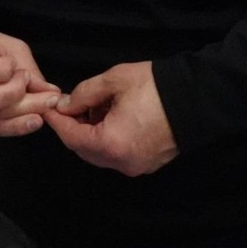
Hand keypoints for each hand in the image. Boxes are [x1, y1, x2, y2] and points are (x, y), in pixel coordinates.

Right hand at [0, 28, 61, 136]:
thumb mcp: (8, 47)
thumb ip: (27, 68)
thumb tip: (50, 92)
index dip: (3, 70)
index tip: (14, 65)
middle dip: (19, 95)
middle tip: (44, 90)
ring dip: (24, 112)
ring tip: (48, 105)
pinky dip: (16, 127)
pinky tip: (34, 122)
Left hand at [45, 61, 177, 176]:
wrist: (198, 97)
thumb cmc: (155, 87)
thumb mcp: (114, 81)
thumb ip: (84, 94)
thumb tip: (66, 105)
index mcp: (110, 144)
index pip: (71, 137)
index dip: (57, 122)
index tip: (48, 108)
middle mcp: (121, 162)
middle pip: (84, 150)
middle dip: (73, 129)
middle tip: (70, 106)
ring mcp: (136, 166)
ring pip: (101, 154)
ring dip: (91, 135)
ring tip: (94, 109)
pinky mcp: (148, 163)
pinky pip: (118, 155)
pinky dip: (108, 140)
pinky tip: (112, 118)